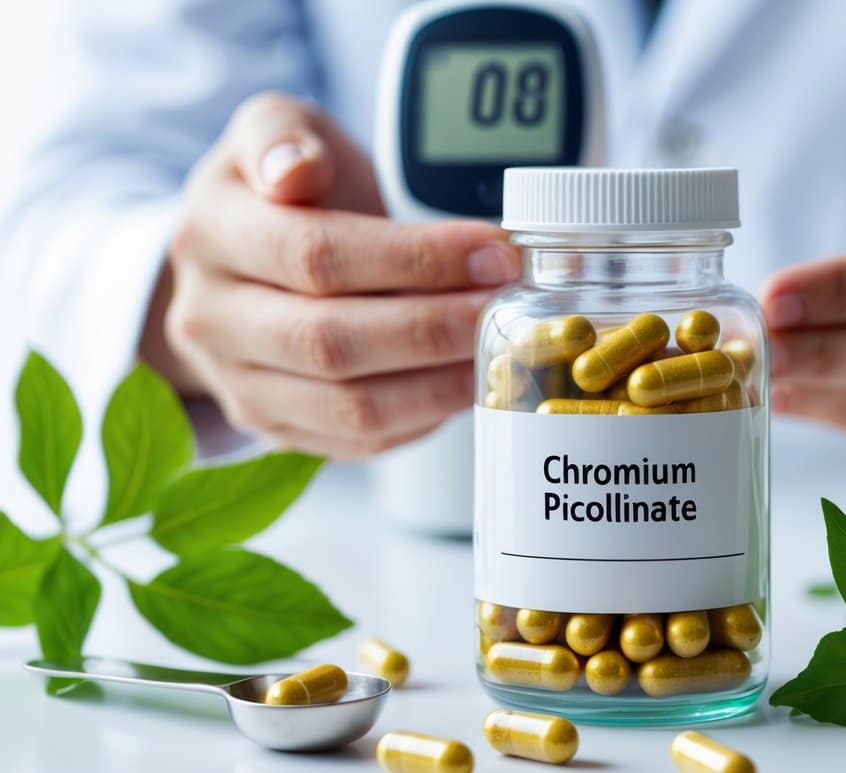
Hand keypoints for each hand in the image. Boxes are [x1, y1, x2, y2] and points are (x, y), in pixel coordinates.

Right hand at [145, 92, 518, 457]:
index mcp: (211, 234)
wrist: (243, 261)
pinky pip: (358, 442)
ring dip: (439, 383)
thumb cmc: (283, 192)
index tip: (493, 252)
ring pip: (349, 406)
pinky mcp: (277, 428)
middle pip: (332, 341)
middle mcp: (211, 319)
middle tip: (506, 307)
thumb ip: (284, 133)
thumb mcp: (278, 130)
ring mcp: (239, 384)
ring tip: (498, 350)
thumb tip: (295, 171)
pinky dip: (424, 418)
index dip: (414, 259)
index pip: (316, 254)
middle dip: (436, 327)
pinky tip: (466, 383)